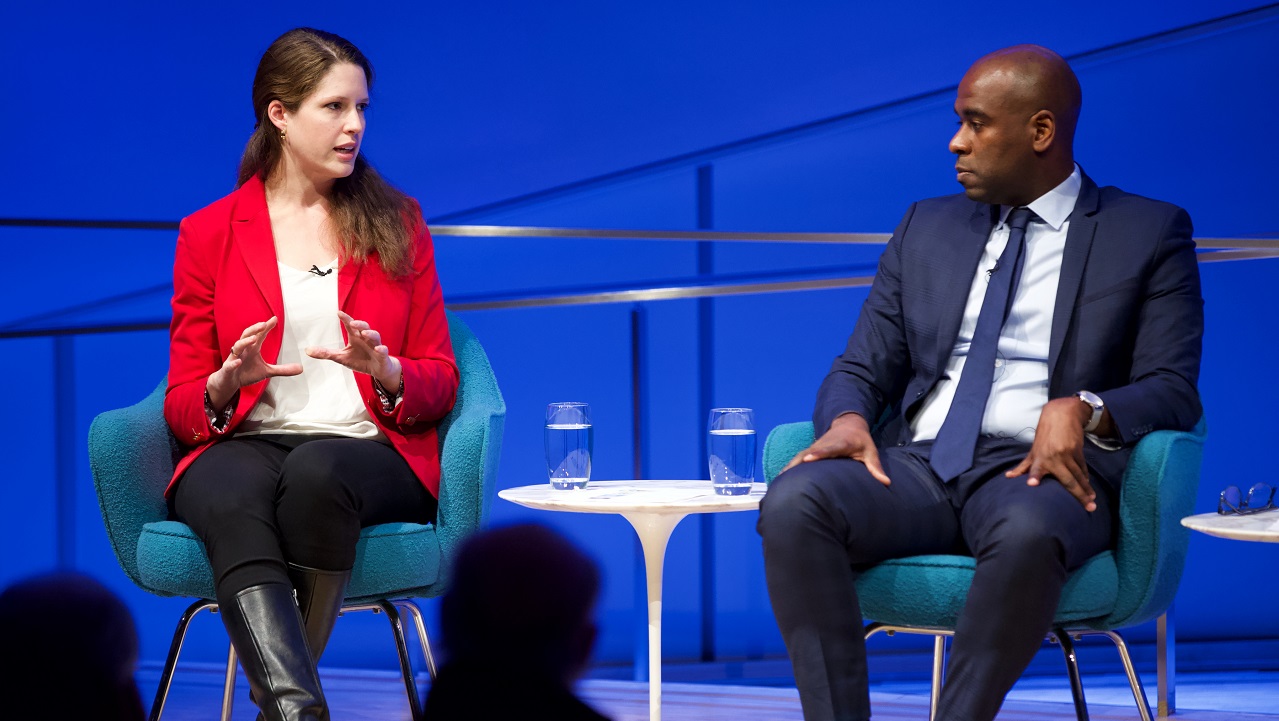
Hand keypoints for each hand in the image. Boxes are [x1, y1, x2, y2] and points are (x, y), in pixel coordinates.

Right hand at [207, 316, 302, 408]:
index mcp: (252, 349)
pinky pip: (229, 365)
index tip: (275, 319)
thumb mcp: (267, 372)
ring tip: (253, 339)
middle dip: (254, 329)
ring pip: (237, 347)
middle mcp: (243, 351)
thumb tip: (301, 368)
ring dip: (245, 342)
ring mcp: (234, 358)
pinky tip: (238, 362)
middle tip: (264, 324)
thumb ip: (283, 369)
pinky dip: (233, 363)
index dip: (266, 327)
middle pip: (247, 336)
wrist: (229, 383)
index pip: (259, 335)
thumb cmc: (246, 373)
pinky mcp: (228, 369)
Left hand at [306, 311, 401, 389]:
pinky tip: (379, 349)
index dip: (346, 319)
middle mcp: (366, 339)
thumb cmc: (360, 360)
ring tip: (364, 334)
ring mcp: (376, 346)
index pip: (350, 326)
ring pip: (375, 336)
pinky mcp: (383, 356)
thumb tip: (307, 350)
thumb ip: (326, 353)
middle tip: (352, 323)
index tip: (339, 313)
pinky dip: (382, 349)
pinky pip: (384, 351)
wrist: (378, 370)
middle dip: (359, 324)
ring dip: (371, 334)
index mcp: (356, 338)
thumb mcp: (341, 357)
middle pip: (364, 328)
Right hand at [781, 413, 890, 485]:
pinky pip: (797, 461)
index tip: (808, 459)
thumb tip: (886, 483)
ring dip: (789, 468)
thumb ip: (875, 467)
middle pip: (808, 453)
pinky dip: (788, 469)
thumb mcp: (870, 451)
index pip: (828, 449)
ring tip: (778, 483)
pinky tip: (780, 481)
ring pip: (799, 457)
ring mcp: (814, 447)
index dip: (817, 453)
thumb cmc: (861, 441)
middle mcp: (823, 444)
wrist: (848, 425)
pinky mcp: (808, 452)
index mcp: (839, 443)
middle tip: (786, 476)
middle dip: (797, 464)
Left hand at [1006, 396, 1096, 510]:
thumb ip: (1023, 466)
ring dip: (1086, 488)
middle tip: (1090, 507)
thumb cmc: (1044, 437)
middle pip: (1069, 480)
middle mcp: (1053, 457)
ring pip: (1079, 475)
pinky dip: (1085, 477)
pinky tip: (1088, 486)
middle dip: (1079, 494)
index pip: (1035, 469)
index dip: (1035, 475)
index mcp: (1039, 458)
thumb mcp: (1032, 451)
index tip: (1031, 483)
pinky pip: (1082, 467)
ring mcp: (1067, 454)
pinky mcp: (1077, 451)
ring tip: (1092, 501)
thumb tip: (1008, 477)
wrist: (1061, 416)